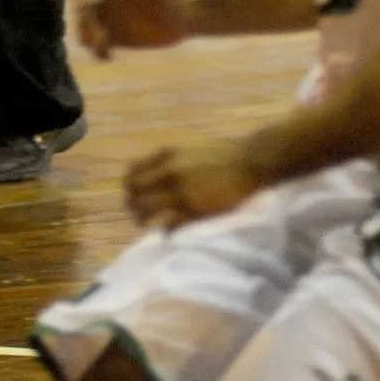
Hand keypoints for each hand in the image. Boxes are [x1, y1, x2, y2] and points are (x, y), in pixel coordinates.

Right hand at [77, 0, 187, 59]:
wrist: (184, 16)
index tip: (83, 9)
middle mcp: (110, 5)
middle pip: (82, 12)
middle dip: (84, 24)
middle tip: (99, 36)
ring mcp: (114, 22)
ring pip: (87, 30)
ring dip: (87, 39)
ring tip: (102, 48)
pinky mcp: (120, 39)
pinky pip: (100, 46)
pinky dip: (98, 52)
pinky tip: (108, 57)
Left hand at [125, 136, 260, 229]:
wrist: (249, 161)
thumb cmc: (222, 153)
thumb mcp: (188, 147)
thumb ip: (169, 159)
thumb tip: (154, 173)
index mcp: (166, 155)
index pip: (132, 171)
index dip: (129, 186)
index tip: (132, 194)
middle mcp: (169, 172)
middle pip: (134, 193)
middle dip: (132, 205)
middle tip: (137, 214)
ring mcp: (181, 192)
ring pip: (146, 210)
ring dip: (143, 219)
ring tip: (147, 225)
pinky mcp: (194, 210)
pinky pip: (169, 225)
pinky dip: (165, 231)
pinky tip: (167, 233)